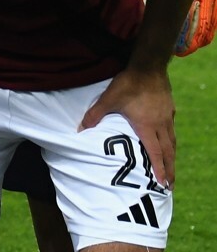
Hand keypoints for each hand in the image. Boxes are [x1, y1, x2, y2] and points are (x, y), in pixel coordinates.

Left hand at [81, 69, 174, 186]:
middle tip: (170, 184)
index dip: (159, 168)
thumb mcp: (108, 99)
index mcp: (147, 125)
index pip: (155, 152)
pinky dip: (171, 140)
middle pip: (168, 151)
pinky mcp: (169, 108)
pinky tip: (168, 141)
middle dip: (169, 169)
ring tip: (171, 168)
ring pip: (172, 141)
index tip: (163, 182)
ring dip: (172, 157)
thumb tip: (80, 130)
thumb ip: (94, 115)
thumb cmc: (128, 84)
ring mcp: (167, 116)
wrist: (149, 66)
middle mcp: (160, 124)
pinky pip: (172, 129)